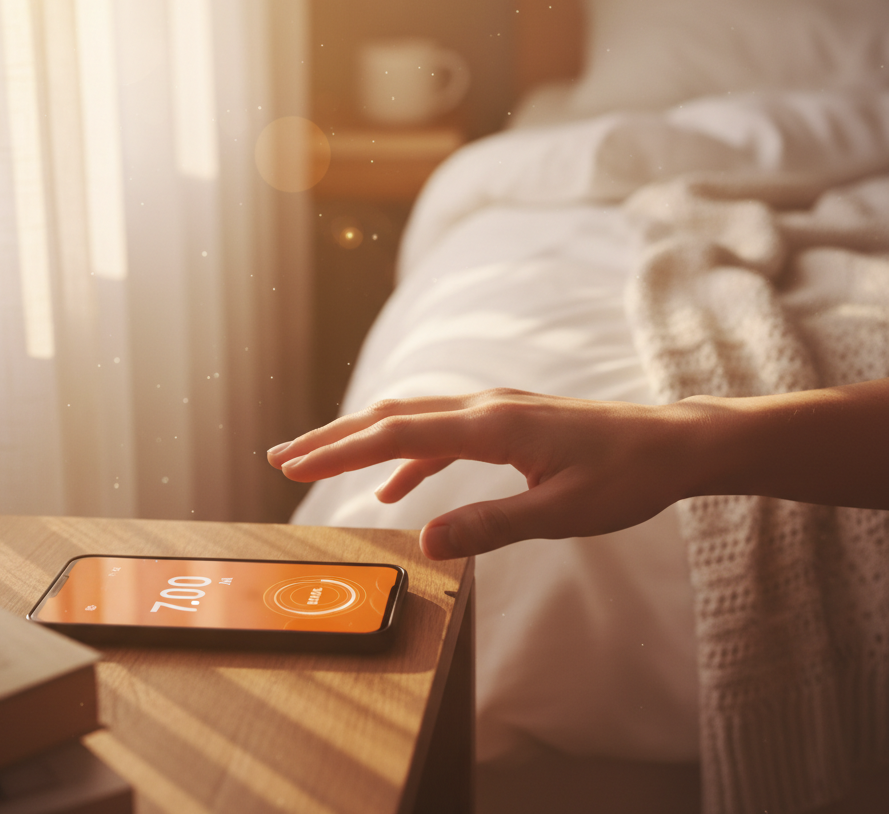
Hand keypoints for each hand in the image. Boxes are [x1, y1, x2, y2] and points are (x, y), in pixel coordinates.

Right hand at [267, 389, 699, 559]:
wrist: (668, 444)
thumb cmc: (624, 477)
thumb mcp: (560, 511)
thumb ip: (492, 525)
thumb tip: (426, 543)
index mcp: (492, 424)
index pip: (397, 432)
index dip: (340, 449)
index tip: (294, 465)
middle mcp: (484, 407)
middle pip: (391, 415)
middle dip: (332, 438)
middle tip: (281, 458)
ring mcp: (493, 411)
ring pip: (410, 420)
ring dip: (362, 443)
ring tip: (318, 466)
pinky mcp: (503, 423)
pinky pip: (439, 435)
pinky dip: (406, 458)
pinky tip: (393, 490)